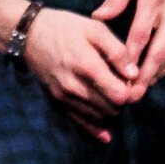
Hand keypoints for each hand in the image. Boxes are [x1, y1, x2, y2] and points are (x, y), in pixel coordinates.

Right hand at [23, 7, 142, 140]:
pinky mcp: (57, 102)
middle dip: (124, 100)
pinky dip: (95, 128)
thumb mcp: (96, 29)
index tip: (133, 80)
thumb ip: (118, 52)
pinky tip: (106, 135)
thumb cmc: (66, 28)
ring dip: (111, 109)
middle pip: (112, 108)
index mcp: (87, 67)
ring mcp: (64, 97)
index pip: (120, 95)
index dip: (132, 90)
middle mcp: (74, 87)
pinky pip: (79, 122)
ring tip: (113, 94)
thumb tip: (134, 74)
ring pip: (99, 116)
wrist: (30, 34)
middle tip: (126, 87)